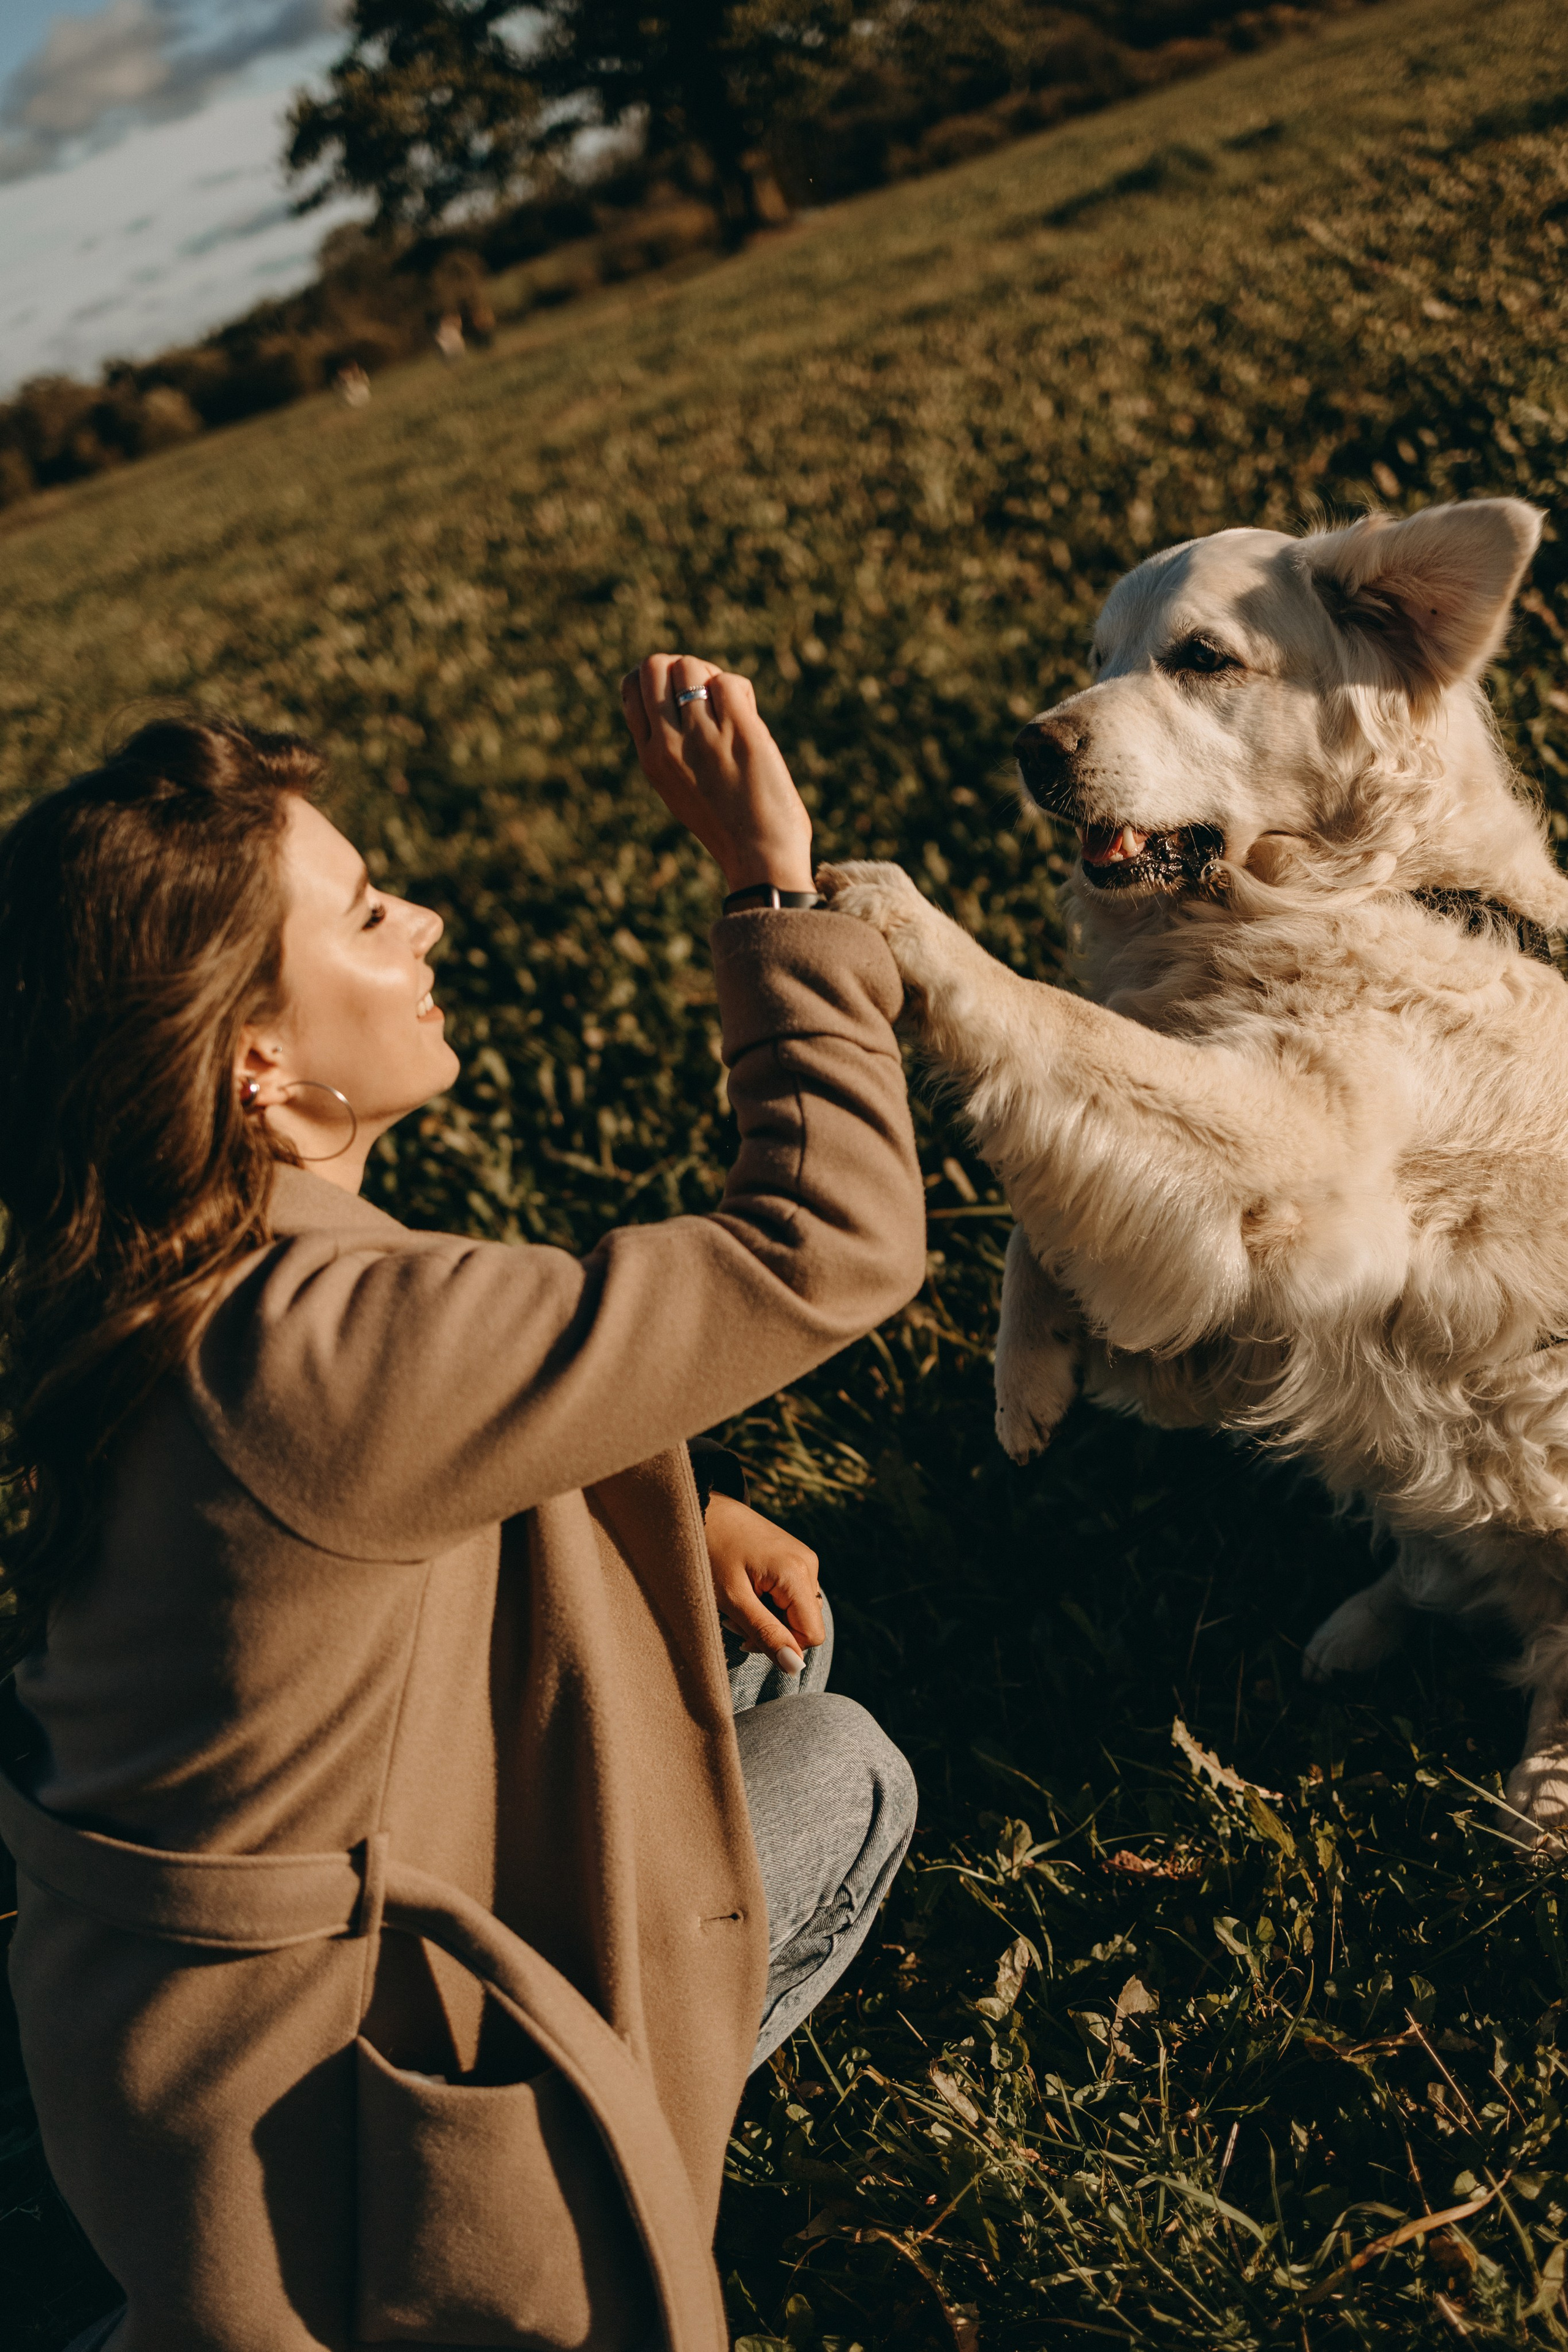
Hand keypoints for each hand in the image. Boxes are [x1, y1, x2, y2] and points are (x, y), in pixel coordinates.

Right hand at [619, 654, 813, 895]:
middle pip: (655, 665)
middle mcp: (668, 743)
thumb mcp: (680, 788)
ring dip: (714, 677)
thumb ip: (671, 749)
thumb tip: (682, 698)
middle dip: (683, 668)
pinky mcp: (738, 730)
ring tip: (731, 709)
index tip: (680, 695)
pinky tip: (750, 720)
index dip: (658, 678)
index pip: (632, 688)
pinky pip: (729, 682)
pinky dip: (741, 693)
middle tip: (707, 696)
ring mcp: (702, 735)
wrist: (759, 858)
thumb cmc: (727, 828)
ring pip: (692, 666)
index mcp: (650, 757)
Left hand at [703, 1493, 824, 1672]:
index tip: (745, 1635)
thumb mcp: (733, 1599)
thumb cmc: (709, 1550)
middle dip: (771, 1630)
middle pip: (805, 1624)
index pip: (812, 1635)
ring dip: (768, 1617)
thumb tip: (795, 1668)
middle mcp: (808, 1564)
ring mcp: (801, 1558)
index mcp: (797, 1573)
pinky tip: (744, 1588)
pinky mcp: (792, 1556)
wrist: (699, 1507)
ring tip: (737, 1599)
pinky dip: (768, 1601)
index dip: (781, 1645)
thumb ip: (766, 1633)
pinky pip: (790, 1594)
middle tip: (734, 1617)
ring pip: (796, 1611)